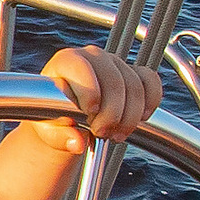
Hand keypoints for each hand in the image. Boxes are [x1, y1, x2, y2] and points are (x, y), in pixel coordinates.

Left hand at [29, 46, 161, 157]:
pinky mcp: (134, 72)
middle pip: (114, 80)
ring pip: (135, 86)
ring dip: (129, 117)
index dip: (90, 91)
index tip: (89, 114)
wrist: (66, 120)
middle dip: (112, 112)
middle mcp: (92, 56)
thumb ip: (59, 136)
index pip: (82, 68)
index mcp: (65, 62)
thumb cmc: (53, 120)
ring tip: (114, 135)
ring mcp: (115, 63)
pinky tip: (140, 119)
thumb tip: (77, 142)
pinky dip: (150, 102)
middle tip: (102, 133)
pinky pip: (151, 82)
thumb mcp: (49, 131)